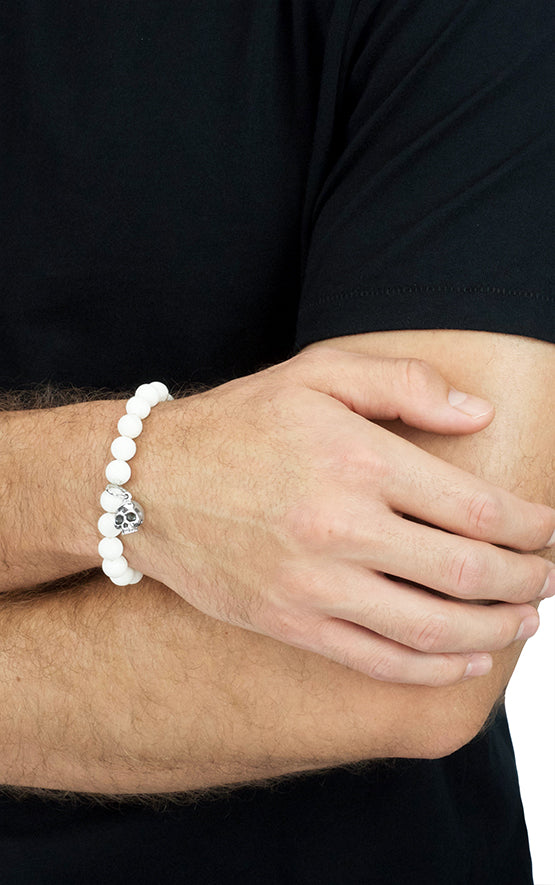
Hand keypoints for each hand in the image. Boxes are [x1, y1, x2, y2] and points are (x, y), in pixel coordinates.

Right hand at [131, 348, 554, 684]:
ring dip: (494, 630)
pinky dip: (433, 667)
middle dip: (529, 580)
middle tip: (550, 577)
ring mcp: (315, 584)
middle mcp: (343, 527)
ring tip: (524, 621)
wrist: (148, 483)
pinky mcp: (291, 622)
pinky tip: (464, 660)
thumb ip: (405, 384)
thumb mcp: (317, 374)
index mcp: (359, 459)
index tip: (552, 530)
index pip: (479, 509)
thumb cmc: (240, 422)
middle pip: (469, 572)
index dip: (534, 526)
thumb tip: (480, 416)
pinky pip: (378, 660)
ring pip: (432, 628)